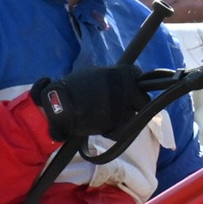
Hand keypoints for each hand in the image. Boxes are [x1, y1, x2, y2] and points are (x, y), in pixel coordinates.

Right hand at [30, 62, 145, 141]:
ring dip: (124, 117)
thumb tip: (124, 82)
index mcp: (122, 74)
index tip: (130, 89)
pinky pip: (124, 128)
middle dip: (135, 104)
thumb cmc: (73, 87)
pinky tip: (106, 125)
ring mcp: (123, 107)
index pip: (139, 79)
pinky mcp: (117, 123)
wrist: (59, 105)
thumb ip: (113, 78)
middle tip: (123, 106)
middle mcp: (127, 89)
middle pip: (143, 100)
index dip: (135, 86)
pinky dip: (116, 129)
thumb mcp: (95, 74)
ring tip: (108, 115)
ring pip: (133, 115)